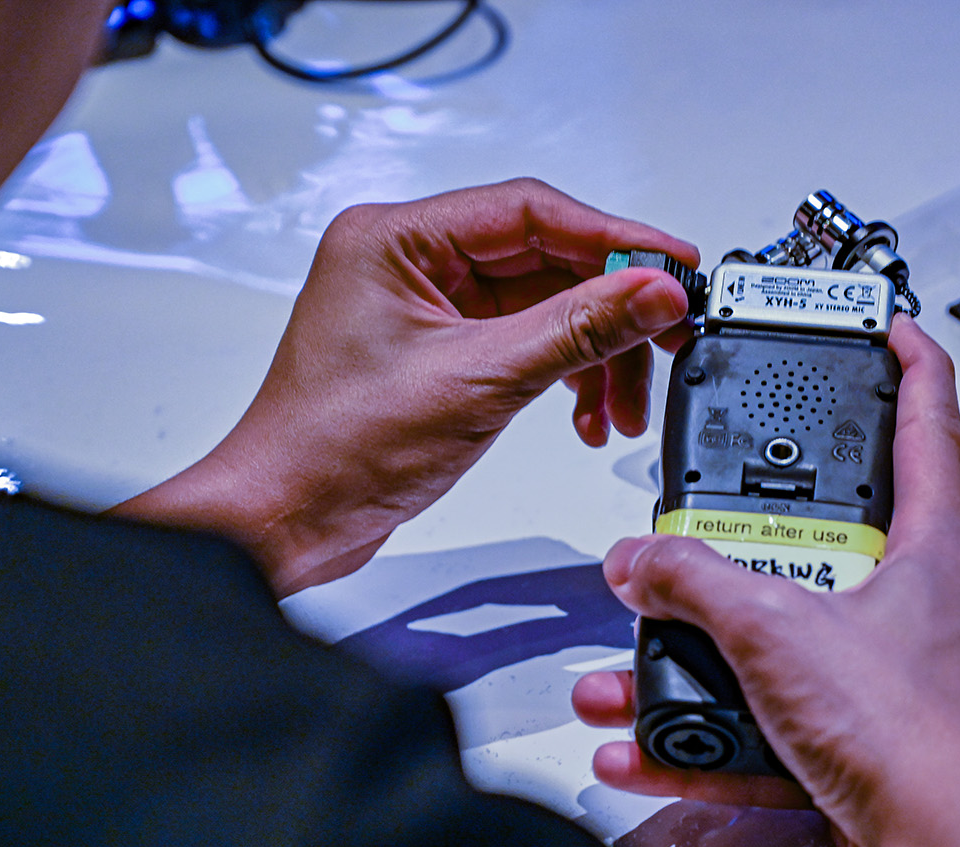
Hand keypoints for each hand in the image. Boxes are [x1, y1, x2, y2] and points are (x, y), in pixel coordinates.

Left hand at [113, 179, 696, 594]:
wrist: (287, 520)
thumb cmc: (334, 449)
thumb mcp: (478, 381)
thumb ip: (577, 331)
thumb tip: (651, 293)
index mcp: (394, 239)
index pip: (530, 212)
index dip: (614, 239)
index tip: (671, 265)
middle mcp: (407, 262)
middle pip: (544, 260)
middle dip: (610, 309)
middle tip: (666, 334)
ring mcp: (423, 309)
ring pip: (541, 307)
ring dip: (592, 354)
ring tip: (620, 405)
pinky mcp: (437, 353)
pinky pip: (522, 343)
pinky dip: (561, 375)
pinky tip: (585, 412)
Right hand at [573, 317, 959, 846]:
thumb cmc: (915, 737)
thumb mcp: (779, 627)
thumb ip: (695, 582)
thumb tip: (641, 557)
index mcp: (933, 548)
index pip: (931, 419)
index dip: (909, 359)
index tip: (885, 323)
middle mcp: (920, 606)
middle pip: (827, 540)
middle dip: (744, 542)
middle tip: (693, 535)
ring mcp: (890, 678)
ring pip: (780, 642)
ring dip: (698, 656)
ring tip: (628, 666)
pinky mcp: (859, 742)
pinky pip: (766, 720)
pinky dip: (703, 732)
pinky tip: (642, 749)